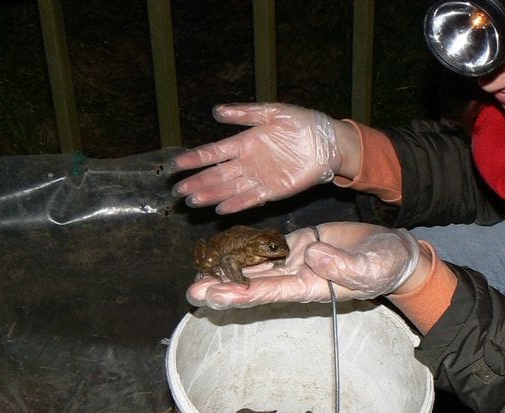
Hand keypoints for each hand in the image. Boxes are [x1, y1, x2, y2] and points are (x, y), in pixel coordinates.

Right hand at [171, 103, 341, 213]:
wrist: (327, 143)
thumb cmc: (302, 124)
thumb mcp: (272, 112)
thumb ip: (245, 113)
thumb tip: (216, 111)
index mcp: (245, 143)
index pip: (214, 153)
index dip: (195, 159)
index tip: (177, 165)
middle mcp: (248, 163)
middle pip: (217, 175)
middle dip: (197, 183)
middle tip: (178, 191)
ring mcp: (259, 178)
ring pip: (229, 189)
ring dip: (211, 196)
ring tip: (193, 201)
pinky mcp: (273, 191)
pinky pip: (250, 199)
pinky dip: (236, 205)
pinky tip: (220, 209)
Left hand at [187, 222, 421, 308]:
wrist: (394, 252)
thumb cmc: (385, 266)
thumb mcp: (369, 268)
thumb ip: (341, 265)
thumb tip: (312, 255)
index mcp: (309, 287)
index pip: (268, 293)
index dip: (240, 295)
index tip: (215, 297)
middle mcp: (296, 277)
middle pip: (252, 285)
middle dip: (223, 289)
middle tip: (193, 292)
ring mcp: (295, 260)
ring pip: (254, 267)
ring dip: (227, 270)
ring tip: (197, 272)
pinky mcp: (299, 242)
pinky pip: (267, 246)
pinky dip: (245, 247)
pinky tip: (222, 248)